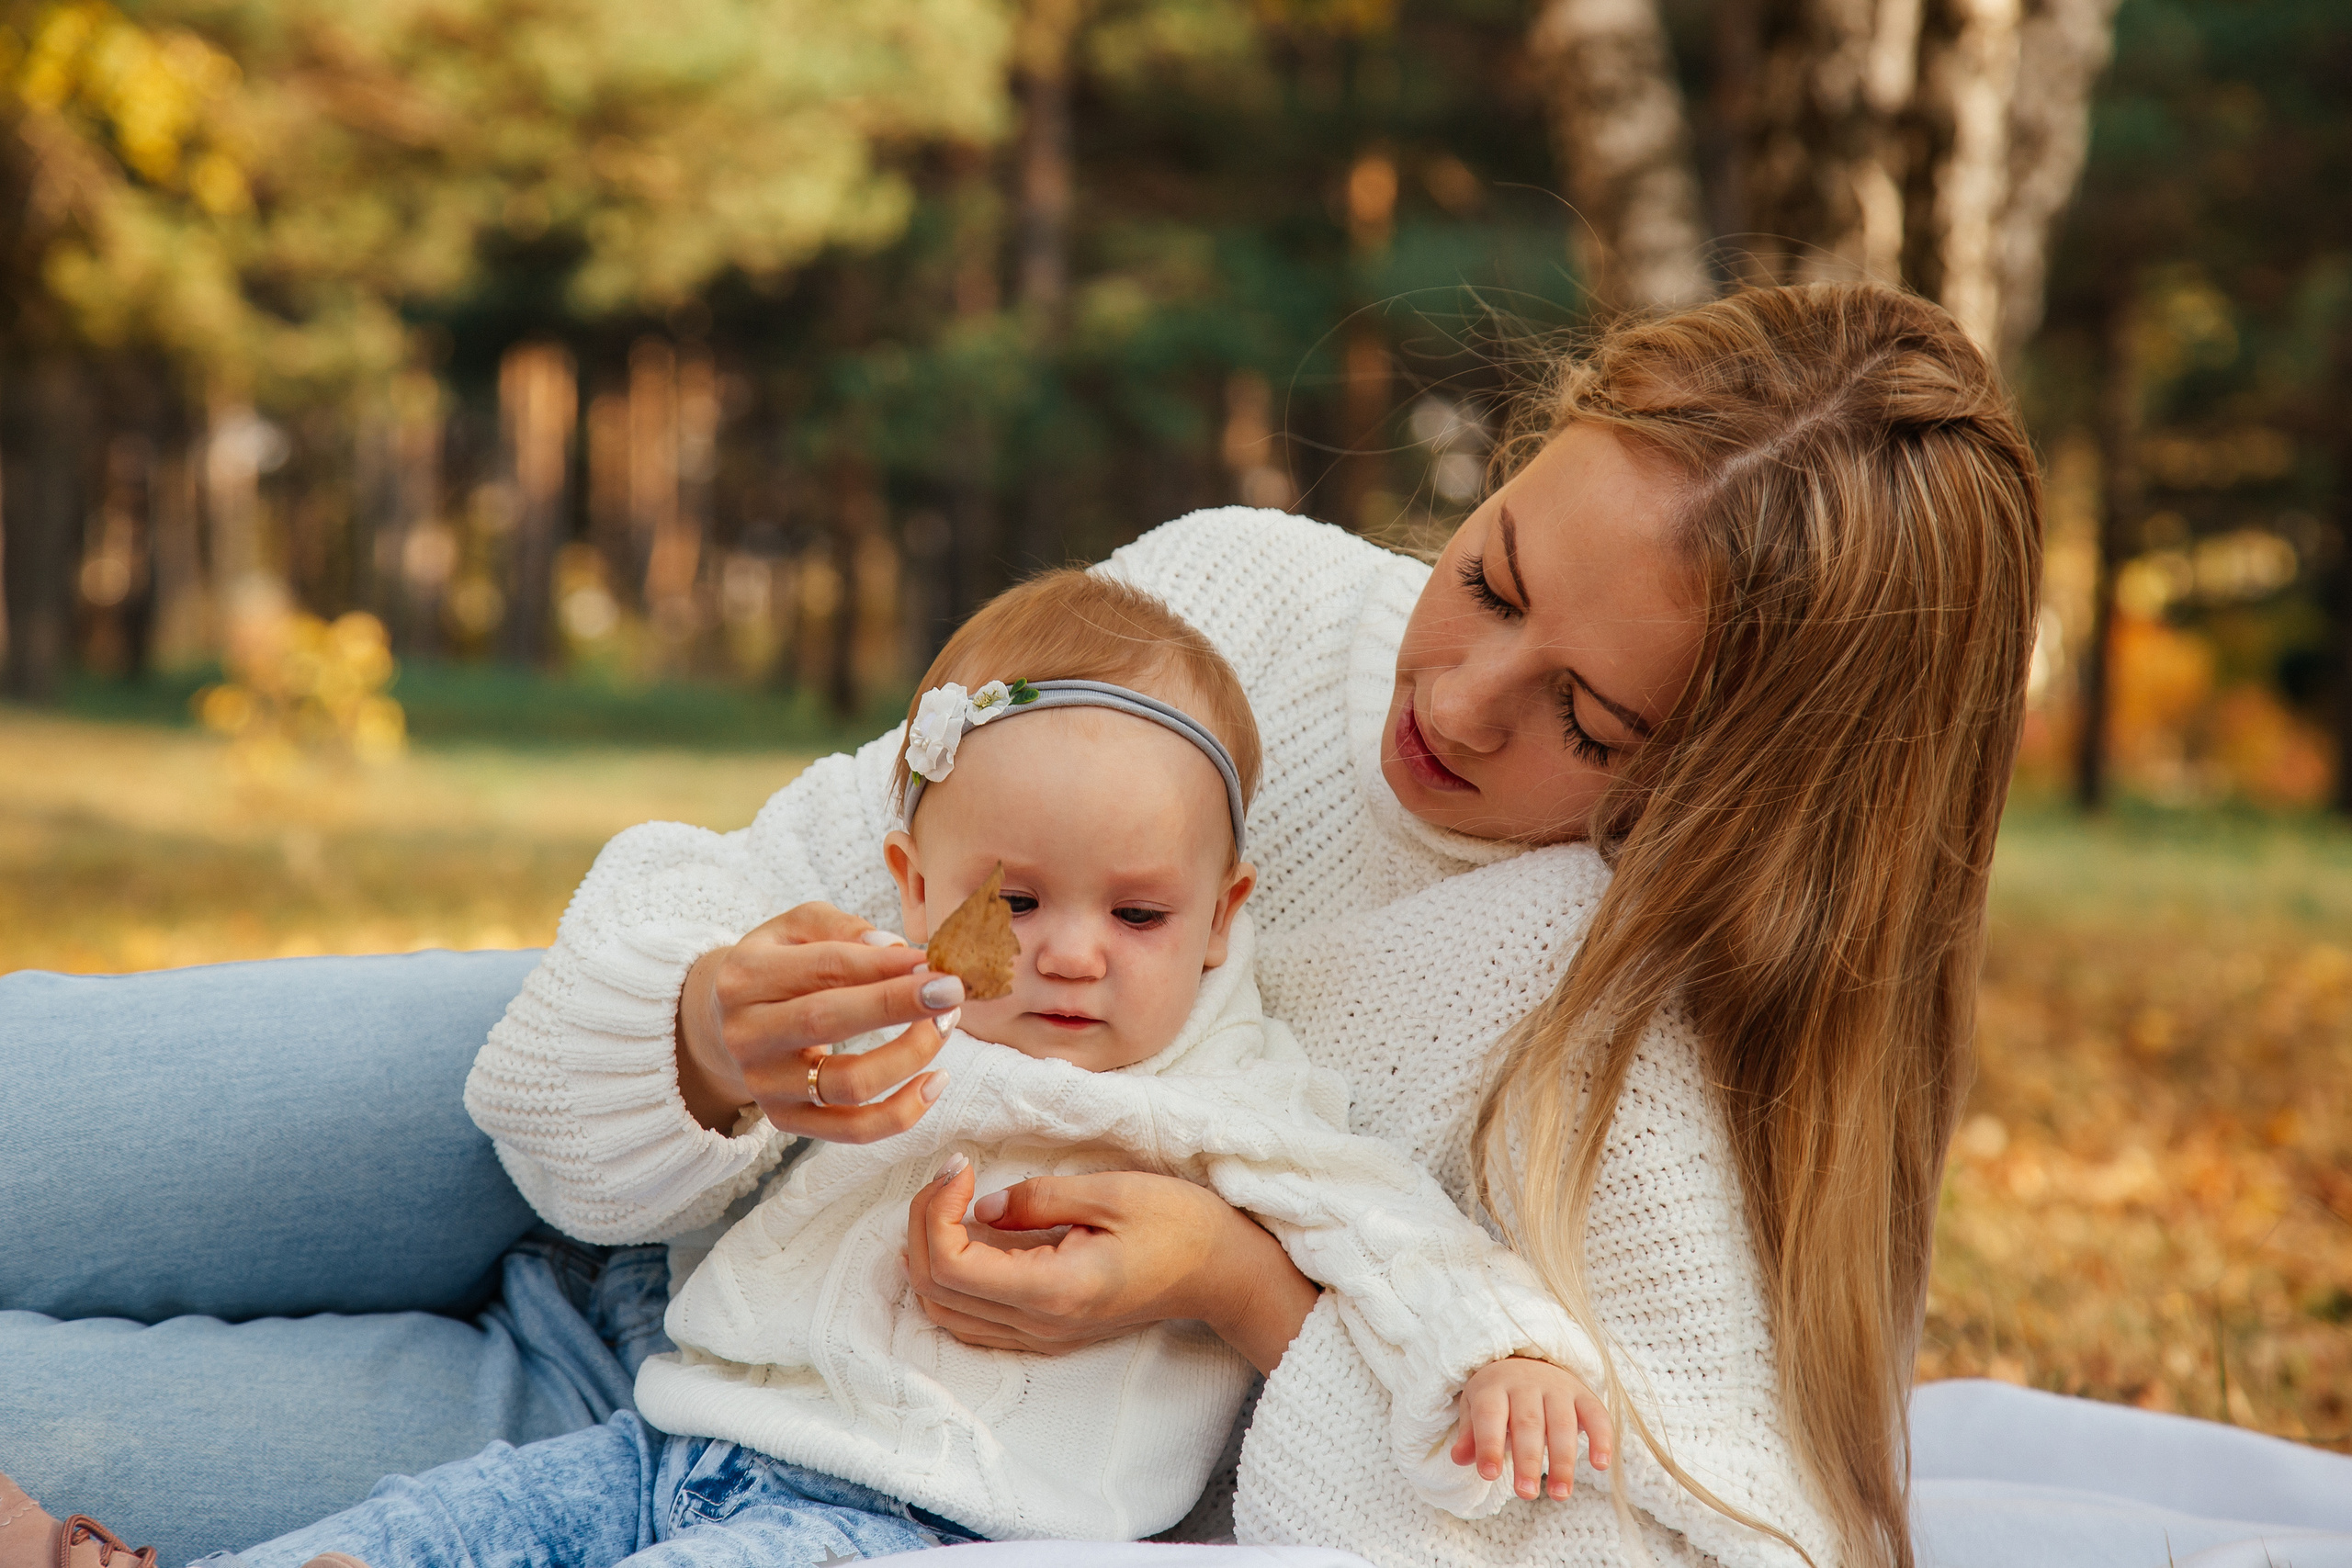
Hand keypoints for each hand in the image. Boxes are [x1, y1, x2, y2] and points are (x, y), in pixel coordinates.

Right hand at [675, 902, 963, 1140]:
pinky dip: (902, 1112)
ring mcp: (764, 1084)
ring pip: (848, 1083)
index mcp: (746, 977)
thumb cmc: (777, 967)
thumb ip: (842, 927)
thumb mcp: (795, 929)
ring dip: (910, 1055)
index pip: (825, 967)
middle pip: (829, 1021)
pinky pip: (852, 1130)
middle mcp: (747, 1033)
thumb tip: (893, 949)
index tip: (931, 961)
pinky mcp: (785, 1121)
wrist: (722, 1024)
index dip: (884, 964)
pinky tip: (935, 1081)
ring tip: (944, 1026)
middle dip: (899, 1005)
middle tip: (952, 991)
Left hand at [900, 1158, 1320, 1372]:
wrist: (1221, 1272)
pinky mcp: (1045, 1331)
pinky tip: (964, 1234)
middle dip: (921, 1226)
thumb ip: (1038, 1199)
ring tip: (947, 1200)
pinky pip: (970, 1318)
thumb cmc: (1178, 1225)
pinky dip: (948, 1277)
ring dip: (927, 1254)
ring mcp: (1040, 1335)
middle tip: (948, 1175)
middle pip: (934, 1291)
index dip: (934, 1210)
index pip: (950, 1266)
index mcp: (1054, 1290)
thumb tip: (979, 1205)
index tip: (960, 1164)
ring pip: (943, 1311)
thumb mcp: (1111, 1193)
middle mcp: (1038, 1324)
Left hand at [1450, 1356, 1614, 1500]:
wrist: (1527, 1362)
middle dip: (1528, 1460)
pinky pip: (1596, 1414)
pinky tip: (1601, 1465)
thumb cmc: (1498, 1397)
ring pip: (1562, 1424)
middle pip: (1528, 1423)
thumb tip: (1459, 1458)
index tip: (1489, 1475)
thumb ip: (1471, 1435)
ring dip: (1563, 1461)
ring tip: (1559, 1495)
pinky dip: (1601, 1438)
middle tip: (1525, 1494)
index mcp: (1494, 1387)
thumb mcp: (1476, 1409)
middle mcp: (1526, 1383)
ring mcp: (1557, 1387)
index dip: (1489, 1444)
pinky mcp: (1583, 1394)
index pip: (1490, 1415)